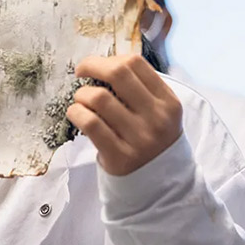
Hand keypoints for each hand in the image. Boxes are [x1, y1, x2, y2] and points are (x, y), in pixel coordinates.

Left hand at [67, 54, 182, 175]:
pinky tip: (77, 114)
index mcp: (168, 102)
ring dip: (81, 95)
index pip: (135, 63)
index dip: (108, 58)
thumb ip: (139, 88)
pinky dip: (76, 113)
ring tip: (82, 101)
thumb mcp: (159, 112)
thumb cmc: (152, 139)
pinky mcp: (120, 156)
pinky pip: (90, 123)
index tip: (95, 65)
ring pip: (98, 98)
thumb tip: (103, 62)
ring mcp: (139, 138)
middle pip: (117, 74)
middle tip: (80, 72)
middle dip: (91, 66)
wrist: (161, 186)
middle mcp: (156, 118)